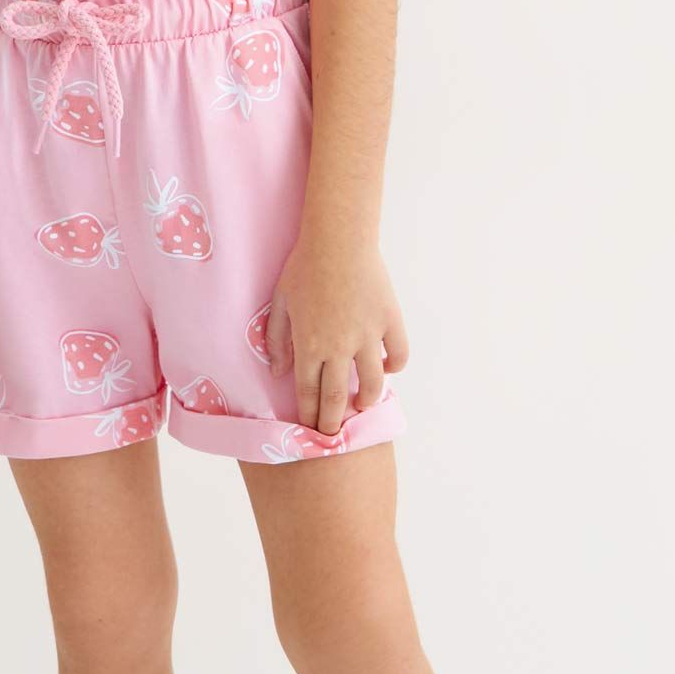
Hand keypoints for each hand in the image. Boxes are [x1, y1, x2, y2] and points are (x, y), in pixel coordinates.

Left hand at [264, 229, 409, 436]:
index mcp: (309, 345)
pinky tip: (386, 368)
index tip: (309, 429)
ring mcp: (368, 337)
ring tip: (361, 405)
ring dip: (365, 400)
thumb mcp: (280, 303)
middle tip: (332, 434)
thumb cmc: (304, 267)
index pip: (308, 394)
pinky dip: (394, 367)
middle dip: (332, 422)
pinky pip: (398, 355)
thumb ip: (276, 340)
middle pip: (335, 398)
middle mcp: (339, 348)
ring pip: (371, 384)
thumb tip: (277, 372)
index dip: (308, 416)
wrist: (338, 240)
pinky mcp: (390, 322)